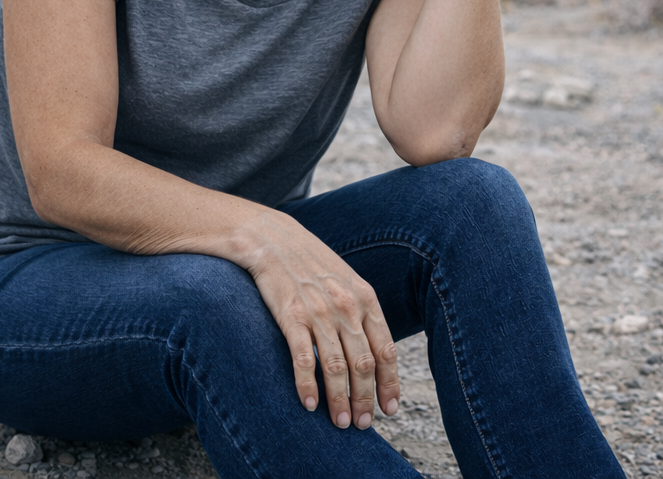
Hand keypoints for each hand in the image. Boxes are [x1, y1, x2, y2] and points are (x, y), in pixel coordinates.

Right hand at [231, 209, 399, 428]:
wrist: (273, 238)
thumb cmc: (312, 263)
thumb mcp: (346, 281)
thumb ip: (361, 312)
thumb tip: (375, 352)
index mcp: (364, 297)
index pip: (385, 349)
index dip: (389, 383)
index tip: (389, 409)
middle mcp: (346, 306)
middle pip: (364, 364)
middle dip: (365, 399)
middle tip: (362, 424)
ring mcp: (319, 311)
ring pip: (337, 367)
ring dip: (340, 400)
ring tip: (340, 422)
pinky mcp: (291, 316)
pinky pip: (303, 359)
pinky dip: (308, 386)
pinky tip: (309, 405)